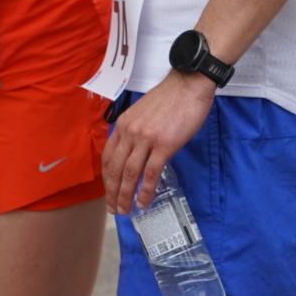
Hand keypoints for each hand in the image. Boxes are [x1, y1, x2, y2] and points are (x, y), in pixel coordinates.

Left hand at [102, 70, 215, 213]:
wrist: (188, 85)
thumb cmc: (169, 99)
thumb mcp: (142, 112)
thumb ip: (134, 130)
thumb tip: (133, 151)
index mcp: (123, 125)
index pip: (108, 157)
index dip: (107, 178)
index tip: (108, 192)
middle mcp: (130, 132)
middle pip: (116, 169)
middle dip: (113, 192)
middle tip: (113, 209)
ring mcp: (146, 139)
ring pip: (130, 173)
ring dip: (126, 195)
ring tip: (125, 210)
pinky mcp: (164, 145)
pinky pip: (150, 173)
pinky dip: (145, 190)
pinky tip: (143, 202)